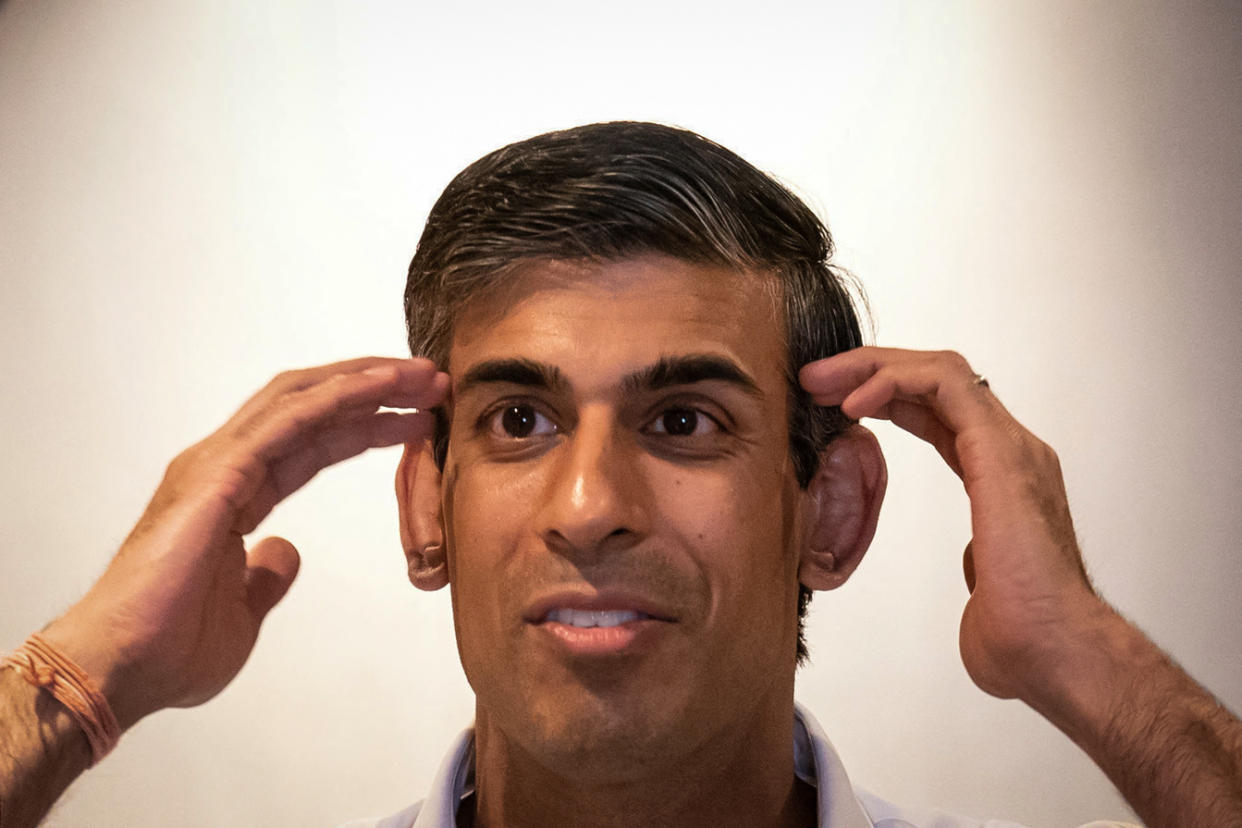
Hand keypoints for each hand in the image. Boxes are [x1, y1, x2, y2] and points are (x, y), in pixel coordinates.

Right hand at [40, 358, 449, 728]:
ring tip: (419, 376)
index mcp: (233, 493)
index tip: (414, 418)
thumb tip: (286, 553)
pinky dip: (336, 397)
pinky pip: (287, 421)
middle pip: (311, 407)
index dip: (364, 425)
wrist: (121, 666)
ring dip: (365, 382)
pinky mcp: (217, 473)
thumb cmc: (168, 647)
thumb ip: (266, 575)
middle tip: (428, 382)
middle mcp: (223, 465)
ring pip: (302, 400)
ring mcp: (217, 463)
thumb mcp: (243, 610)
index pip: (312, 442)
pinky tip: (378, 387)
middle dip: (372, 389)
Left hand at [800, 347, 1106, 702]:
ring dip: (873, 367)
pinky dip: (894, 381)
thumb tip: (974, 568)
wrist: (1054, 654)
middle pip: (936, 380)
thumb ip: (976, 563)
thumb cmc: (1021, 637)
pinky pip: (944, 385)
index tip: (831, 405)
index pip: (940, 412)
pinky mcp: (1001, 451)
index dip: (885, 398)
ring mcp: (1012, 447)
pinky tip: (854, 404)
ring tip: (822, 381)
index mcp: (1004, 477)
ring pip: (940, 370)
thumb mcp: (980, 583)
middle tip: (815, 380)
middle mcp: (1013, 451)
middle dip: (869, 370)